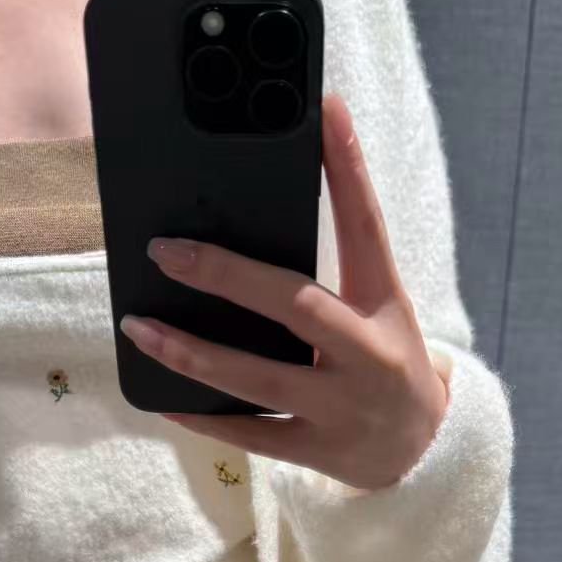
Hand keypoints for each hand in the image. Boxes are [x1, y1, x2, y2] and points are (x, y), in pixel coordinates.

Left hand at [118, 91, 449, 493]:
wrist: (422, 450)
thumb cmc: (383, 359)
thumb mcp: (376, 306)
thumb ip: (333, 262)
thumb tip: (269, 199)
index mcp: (383, 304)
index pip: (366, 227)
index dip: (347, 167)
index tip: (324, 110)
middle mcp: (366, 354)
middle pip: (295, 306)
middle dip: (226, 276)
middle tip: (165, 251)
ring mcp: (342, 408)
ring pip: (257, 380)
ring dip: (191, 352)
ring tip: (139, 326)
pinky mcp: (318, 452)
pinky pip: (249, 435)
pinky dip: (202, 416)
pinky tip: (161, 396)